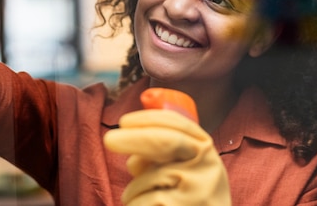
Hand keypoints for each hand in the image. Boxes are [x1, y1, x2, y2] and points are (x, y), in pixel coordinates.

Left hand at [104, 109, 230, 205]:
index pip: (179, 125)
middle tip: (109, 139)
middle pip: (167, 142)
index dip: (149, 119)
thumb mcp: (183, 170)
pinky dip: (135, 204)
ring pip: (151, 178)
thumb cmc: (189, 198)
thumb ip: (161, 158)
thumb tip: (133, 159)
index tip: (124, 121)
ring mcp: (199, 190)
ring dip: (133, 189)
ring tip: (134, 199)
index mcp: (206, 150)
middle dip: (135, 138)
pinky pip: (145, 201)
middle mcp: (207, 166)